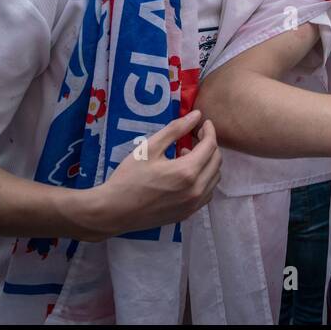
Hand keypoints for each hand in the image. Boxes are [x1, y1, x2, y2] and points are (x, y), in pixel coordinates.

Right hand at [83, 111, 220, 238]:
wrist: (114, 211)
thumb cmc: (129, 177)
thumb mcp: (150, 148)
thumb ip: (175, 130)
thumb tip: (196, 115)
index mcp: (187, 172)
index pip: (210, 146)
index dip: (209, 131)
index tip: (203, 123)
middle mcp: (196, 190)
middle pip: (216, 161)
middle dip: (209, 145)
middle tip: (195, 137)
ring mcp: (193, 205)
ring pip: (214, 178)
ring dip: (207, 163)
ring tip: (186, 155)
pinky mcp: (188, 214)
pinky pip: (206, 193)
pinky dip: (203, 179)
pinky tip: (185, 174)